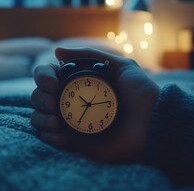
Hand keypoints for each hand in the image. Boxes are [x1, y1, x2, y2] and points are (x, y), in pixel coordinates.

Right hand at [31, 47, 159, 162]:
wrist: (153, 124)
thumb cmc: (141, 93)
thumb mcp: (122, 65)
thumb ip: (90, 54)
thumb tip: (57, 51)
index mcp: (79, 82)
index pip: (48, 76)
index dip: (43, 77)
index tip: (52, 83)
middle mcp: (71, 100)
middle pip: (39, 96)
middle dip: (41, 98)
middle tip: (55, 104)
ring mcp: (71, 121)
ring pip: (39, 117)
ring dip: (41, 118)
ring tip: (58, 123)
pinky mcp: (74, 142)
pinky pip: (48, 138)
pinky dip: (47, 136)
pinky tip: (61, 136)